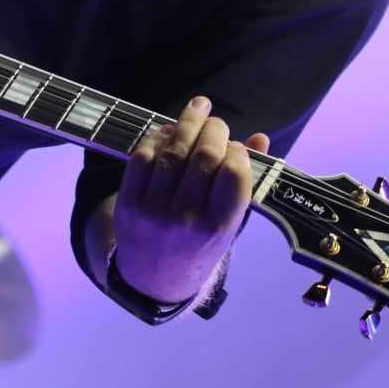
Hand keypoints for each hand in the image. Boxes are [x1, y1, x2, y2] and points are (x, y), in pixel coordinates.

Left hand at [112, 96, 270, 302]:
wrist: (155, 277)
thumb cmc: (200, 245)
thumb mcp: (229, 224)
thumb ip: (244, 182)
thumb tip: (260, 138)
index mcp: (218, 228)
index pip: (234, 175)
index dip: (238, 152)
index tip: (237, 147)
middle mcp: (186, 219)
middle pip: (204, 156)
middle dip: (214, 130)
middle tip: (217, 123)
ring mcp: (154, 210)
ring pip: (173, 151)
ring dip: (187, 123)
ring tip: (198, 110)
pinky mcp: (128, 201)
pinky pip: (143, 156)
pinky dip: (158, 137)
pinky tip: (170, 130)